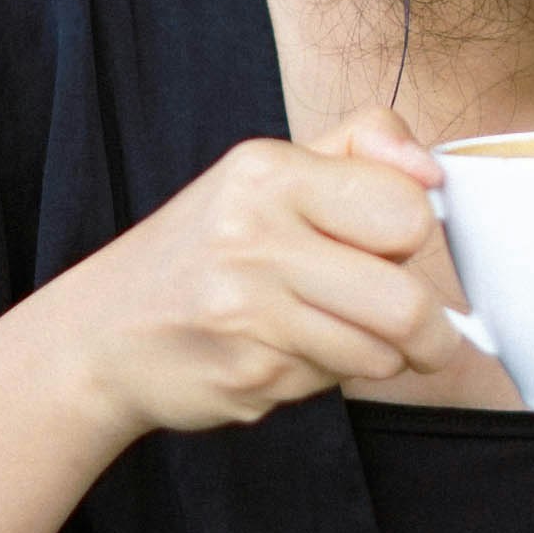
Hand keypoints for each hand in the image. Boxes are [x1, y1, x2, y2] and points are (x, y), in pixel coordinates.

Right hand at [58, 109, 461, 439]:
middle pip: (406, 300)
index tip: (398, 250)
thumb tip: (433, 173)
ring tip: (335, 334)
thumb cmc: (204, 250)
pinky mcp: (246, 375)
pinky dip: (325, 376)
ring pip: (380, 354)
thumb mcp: (269, 171)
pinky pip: (333, 384)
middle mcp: (253, 236)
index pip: (405, 210)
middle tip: (426, 335)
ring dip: (377, 356)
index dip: (413, 237)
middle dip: (431, 330)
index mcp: (267, 171)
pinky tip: (282, 354)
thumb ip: (362, 148)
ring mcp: (247, 312)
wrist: (100, 334)